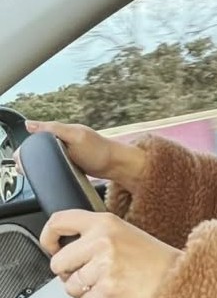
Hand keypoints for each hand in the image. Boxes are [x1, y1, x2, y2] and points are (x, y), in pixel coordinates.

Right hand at [20, 120, 146, 185]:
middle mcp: (64, 139)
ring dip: (40, 163)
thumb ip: (53, 129)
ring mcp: (68, 151)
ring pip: (46, 157)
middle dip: (31, 157)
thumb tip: (28, 124)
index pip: (37, 135)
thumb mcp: (74, 137)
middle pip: (40, 147)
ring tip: (36, 172)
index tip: (20, 158)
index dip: (27, 146)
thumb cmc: (98, 150)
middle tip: (27, 168)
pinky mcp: (71, 162)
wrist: (116, 165)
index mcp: (62, 130)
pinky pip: (55, 164)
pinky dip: (50, 168)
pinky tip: (48, 174)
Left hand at [41, 210, 181, 297]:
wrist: (177, 277)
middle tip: (87, 273)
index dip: (48, 237)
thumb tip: (66, 246)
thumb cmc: (153, 257)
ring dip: (82, 291)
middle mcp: (101, 241)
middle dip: (68, 273)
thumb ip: (96, 234)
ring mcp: (104, 266)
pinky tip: (109, 295)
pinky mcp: (107, 290)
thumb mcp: (124, 232)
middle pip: (58, 262)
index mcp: (104, 222)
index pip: (60, 221)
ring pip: (69, 286)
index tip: (51, 247)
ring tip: (104, 284)